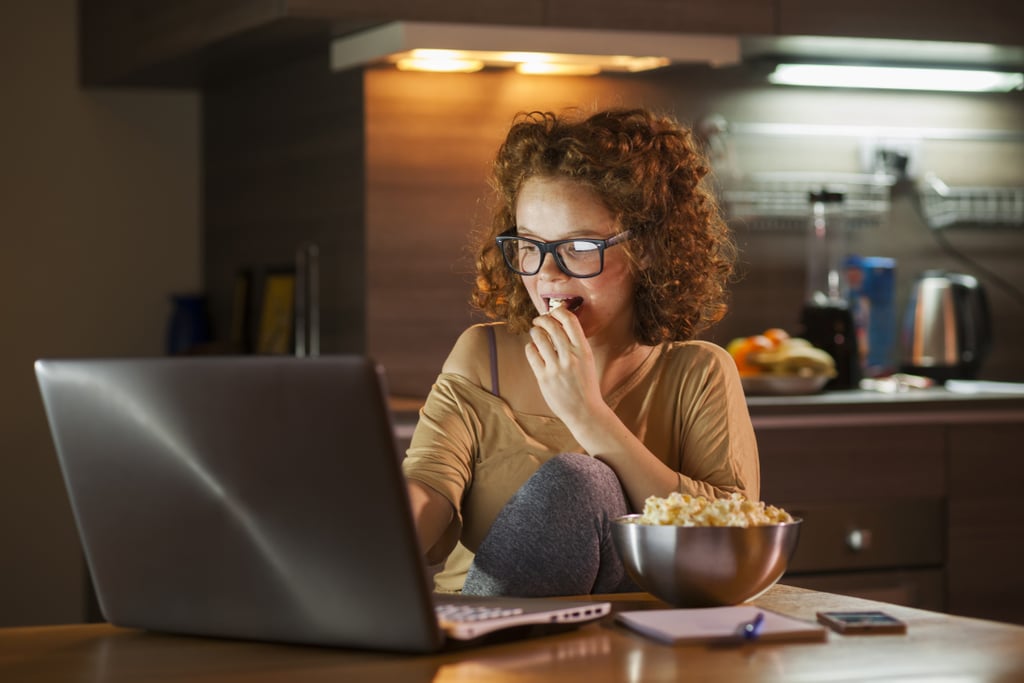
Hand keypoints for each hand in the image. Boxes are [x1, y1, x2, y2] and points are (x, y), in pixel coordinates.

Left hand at [524, 308, 602, 427]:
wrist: (584, 411)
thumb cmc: (585, 385)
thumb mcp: (587, 361)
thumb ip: (575, 344)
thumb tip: (559, 326)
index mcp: (583, 350)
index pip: (569, 320)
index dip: (559, 311)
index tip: (553, 313)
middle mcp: (570, 356)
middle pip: (551, 325)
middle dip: (542, 319)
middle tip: (538, 321)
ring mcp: (556, 367)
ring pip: (538, 337)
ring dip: (534, 332)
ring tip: (535, 334)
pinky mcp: (544, 378)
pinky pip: (531, 353)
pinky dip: (530, 347)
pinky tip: (533, 349)